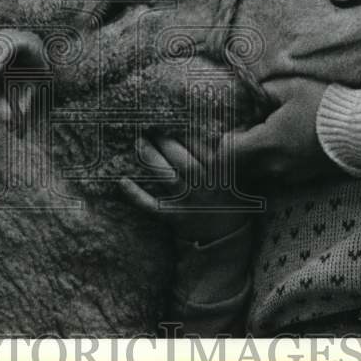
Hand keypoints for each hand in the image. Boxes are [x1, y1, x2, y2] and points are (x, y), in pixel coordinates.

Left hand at [119, 136, 255, 244]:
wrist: (227, 241)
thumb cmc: (230, 202)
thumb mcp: (238, 178)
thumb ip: (230, 155)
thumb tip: (228, 127)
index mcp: (222, 176)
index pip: (203, 149)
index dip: (187, 133)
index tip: (174, 120)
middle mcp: (205, 188)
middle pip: (183, 161)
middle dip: (166, 142)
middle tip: (152, 128)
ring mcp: (189, 203)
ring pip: (168, 178)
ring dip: (152, 158)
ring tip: (139, 142)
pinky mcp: (175, 217)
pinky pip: (153, 206)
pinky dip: (136, 196)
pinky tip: (123, 182)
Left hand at [218, 77, 341, 182]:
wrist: (359, 132)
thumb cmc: (323, 107)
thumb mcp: (290, 88)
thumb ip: (263, 91)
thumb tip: (249, 94)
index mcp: (267, 143)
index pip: (226, 153)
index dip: (226, 138)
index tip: (238, 124)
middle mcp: (273, 165)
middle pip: (238, 165)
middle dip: (238, 148)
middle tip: (250, 127)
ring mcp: (288, 175)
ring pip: (256, 171)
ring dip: (255, 155)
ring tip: (270, 133)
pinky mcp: (301, 178)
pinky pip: (275, 173)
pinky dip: (273, 161)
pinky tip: (287, 142)